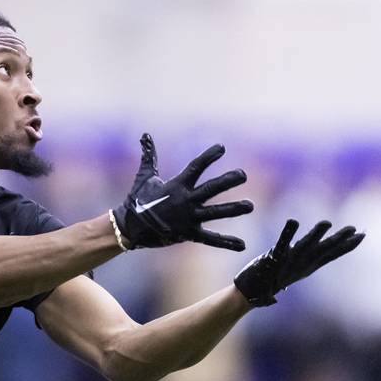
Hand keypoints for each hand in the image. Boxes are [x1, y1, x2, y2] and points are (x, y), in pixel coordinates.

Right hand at [113, 133, 252, 250]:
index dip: (209, 156)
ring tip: (250, 206)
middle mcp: (185, 201)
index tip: (222, 148)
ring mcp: (188, 218)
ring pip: (215, 213)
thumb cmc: (138, 200)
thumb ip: (150, 155)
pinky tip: (242, 245)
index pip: (196, 167)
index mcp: (177, 185)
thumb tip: (145, 134)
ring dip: (234, 209)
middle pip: (211, 188)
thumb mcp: (145, 176)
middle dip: (228, 180)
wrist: (129, 227)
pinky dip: (226, 243)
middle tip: (243, 174)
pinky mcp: (189, 235)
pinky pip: (210, 239)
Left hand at [234, 219, 363, 306]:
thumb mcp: (299, 267)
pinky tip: (293, 221)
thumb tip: (324, 249)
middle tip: (355, 229)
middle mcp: (303, 264)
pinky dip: (288, 232)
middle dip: (340, 240)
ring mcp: (289, 261)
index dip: (348, 245)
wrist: (252, 292)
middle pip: (324, 250)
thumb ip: (312, 257)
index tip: (363, 235)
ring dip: (316, 235)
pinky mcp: (274, 257)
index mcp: (310, 265)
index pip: (332, 254)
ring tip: (326, 223)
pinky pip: (282, 243)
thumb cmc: (276, 277)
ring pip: (306, 246)